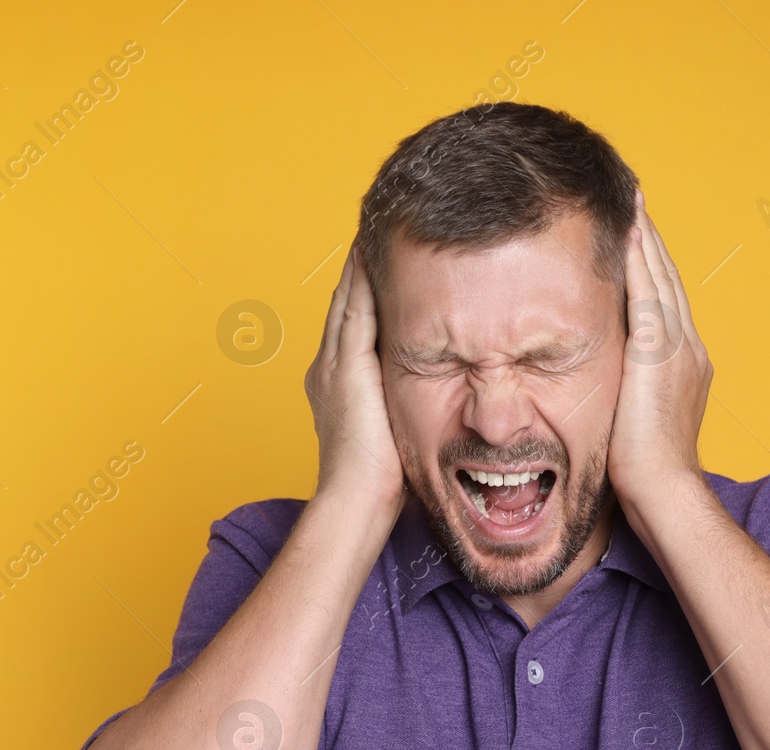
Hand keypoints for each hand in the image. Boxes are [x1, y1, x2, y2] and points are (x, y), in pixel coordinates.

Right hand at [304, 240, 406, 517]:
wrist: (356, 502)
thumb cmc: (381, 482)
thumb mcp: (396, 431)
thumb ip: (406, 405)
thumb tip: (442, 396)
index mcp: (335, 380)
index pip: (353, 321)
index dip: (366, 288)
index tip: (385, 258)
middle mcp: (327, 365)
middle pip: (347, 301)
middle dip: (363, 265)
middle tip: (381, 226)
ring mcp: (333, 364)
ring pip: (350, 297)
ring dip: (364, 262)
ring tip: (380, 226)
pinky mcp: (346, 366)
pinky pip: (357, 309)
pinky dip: (366, 279)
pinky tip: (379, 252)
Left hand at [608, 189, 712, 516]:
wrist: (666, 495)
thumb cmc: (646, 476)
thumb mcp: (636, 422)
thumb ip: (628, 393)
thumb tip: (607, 385)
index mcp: (686, 363)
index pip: (665, 299)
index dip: (649, 262)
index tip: (633, 229)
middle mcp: (688, 348)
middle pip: (666, 278)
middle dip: (649, 237)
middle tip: (632, 194)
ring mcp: (678, 350)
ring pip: (660, 278)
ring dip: (644, 236)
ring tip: (629, 198)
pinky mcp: (659, 355)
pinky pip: (648, 295)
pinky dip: (639, 260)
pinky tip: (626, 232)